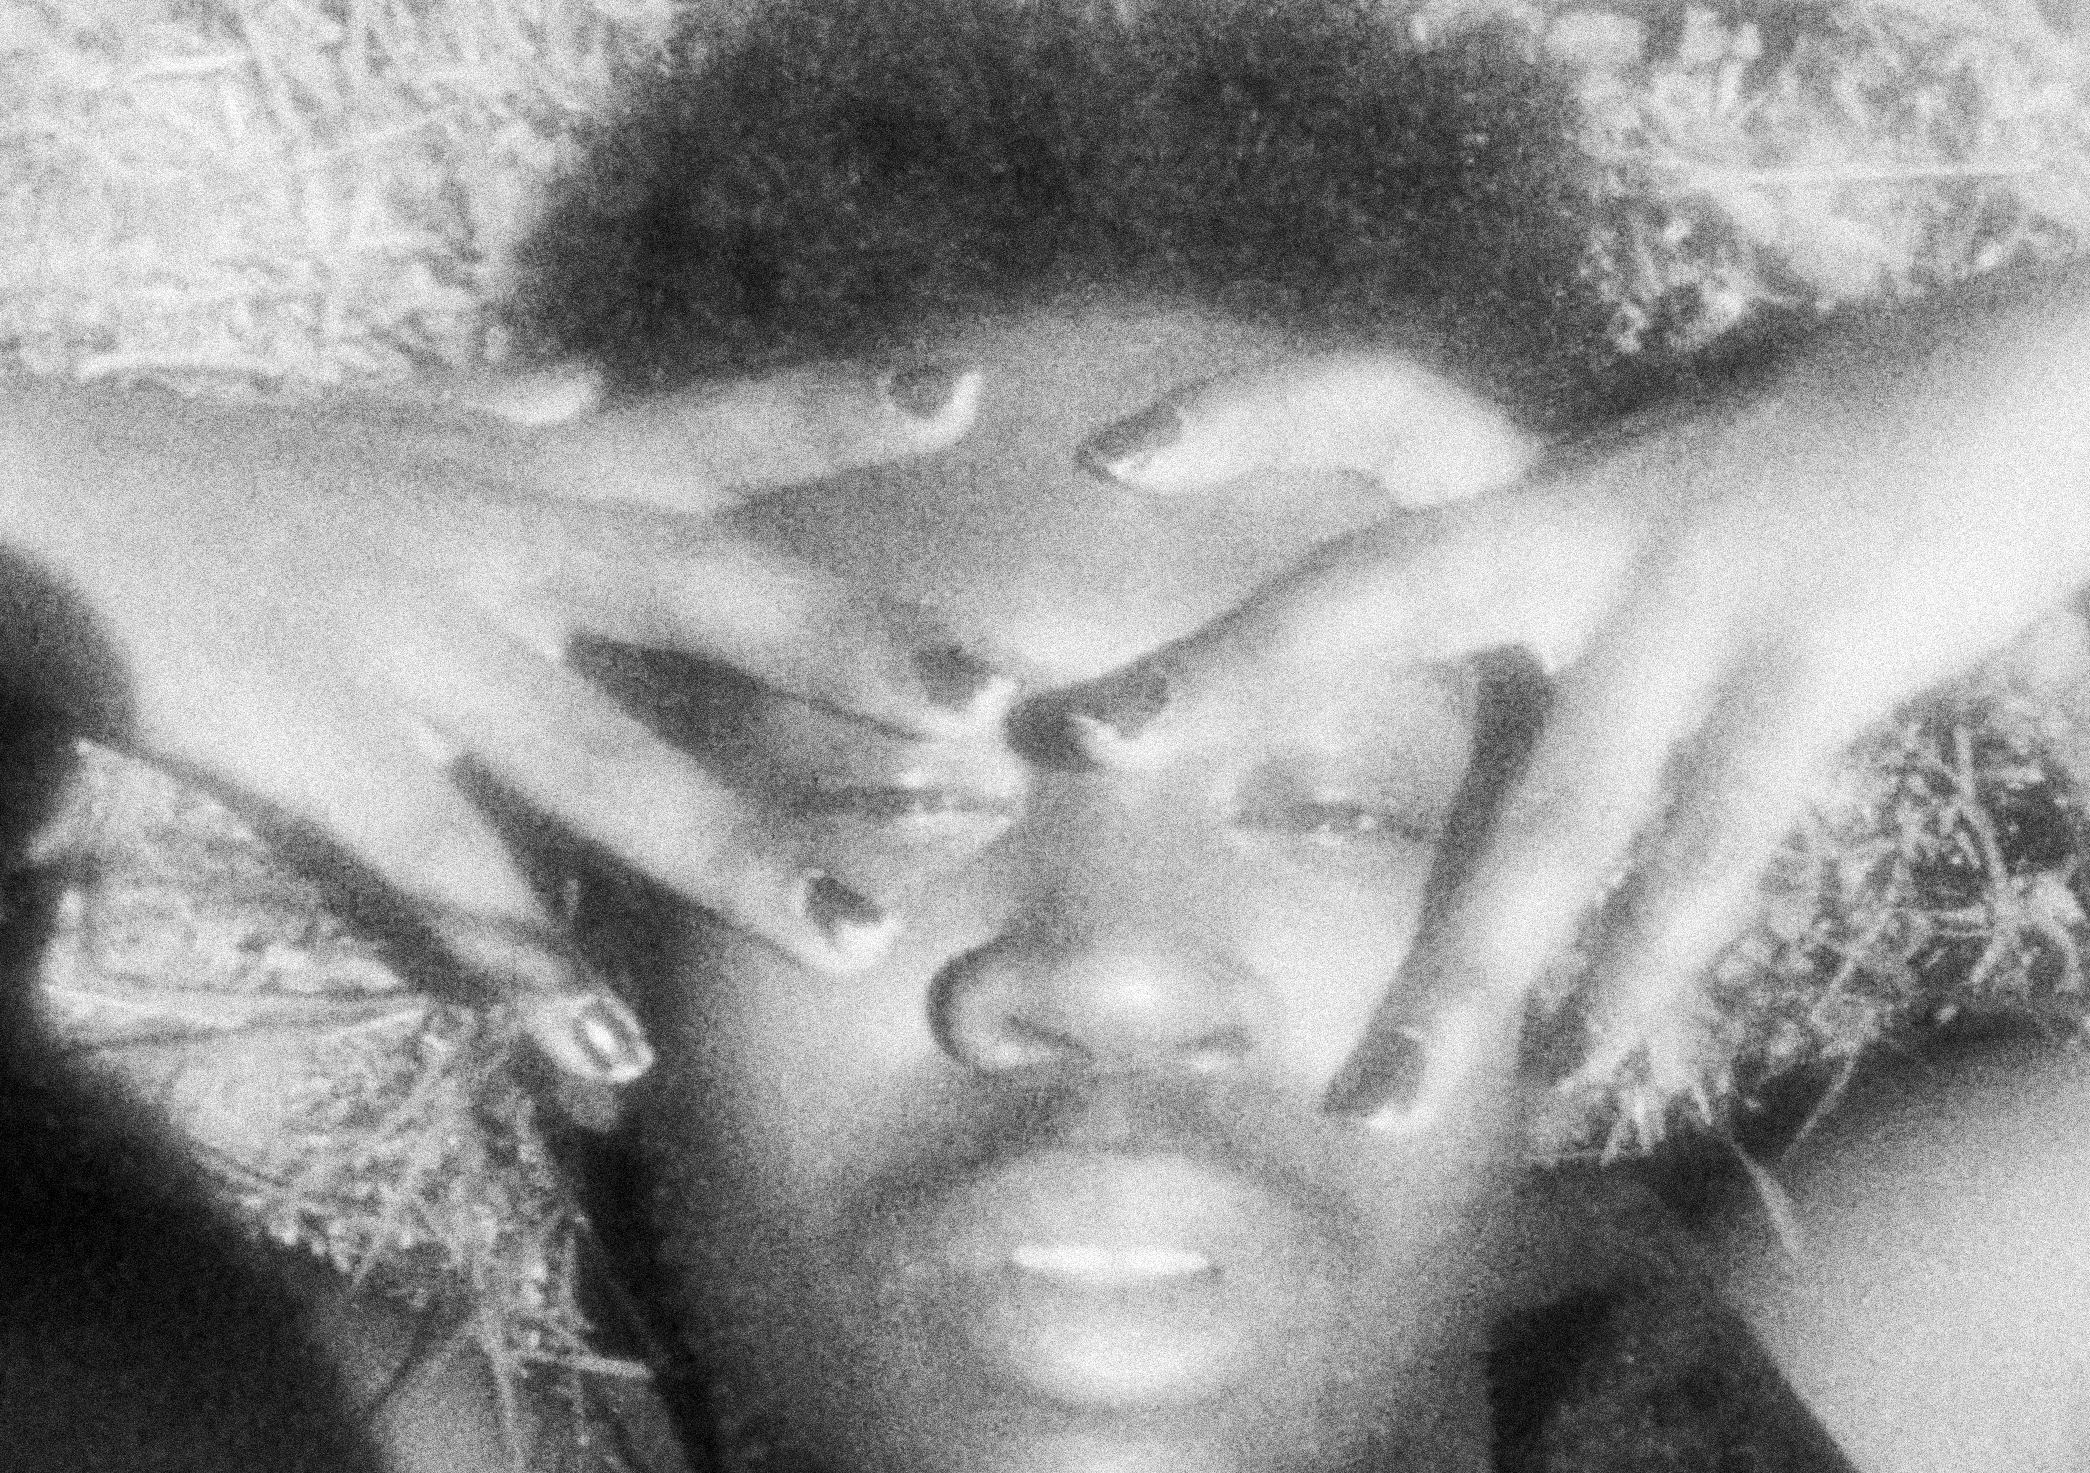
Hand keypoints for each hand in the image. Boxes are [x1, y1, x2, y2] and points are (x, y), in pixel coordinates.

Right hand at [0, 360, 999, 1088]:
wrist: (36, 498)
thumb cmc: (234, 466)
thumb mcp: (378, 419)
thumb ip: (494, 406)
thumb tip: (590, 374)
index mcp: (521, 473)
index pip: (704, 432)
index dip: (831, 415)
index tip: (965, 401)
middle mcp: (493, 545)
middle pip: (697, 588)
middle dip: (840, 647)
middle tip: (983, 704)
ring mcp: (410, 647)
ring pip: (595, 756)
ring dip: (726, 849)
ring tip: (849, 931)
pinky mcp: (315, 741)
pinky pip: (439, 864)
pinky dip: (519, 956)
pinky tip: (599, 1039)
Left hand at [1045, 263, 2089, 1128]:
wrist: (2039, 391)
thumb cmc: (1804, 469)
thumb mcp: (1647, 493)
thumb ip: (1540, 562)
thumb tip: (1430, 685)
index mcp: (1545, 463)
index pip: (1366, 404)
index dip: (1240, 417)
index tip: (1103, 458)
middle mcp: (1592, 517)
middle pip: (1383, 589)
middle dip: (1234, 670)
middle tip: (1087, 743)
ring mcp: (1697, 599)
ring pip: (1552, 806)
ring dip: (1462, 968)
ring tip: (1370, 1104)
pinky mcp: (1811, 671)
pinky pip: (1710, 845)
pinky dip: (1645, 961)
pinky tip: (1578, 1059)